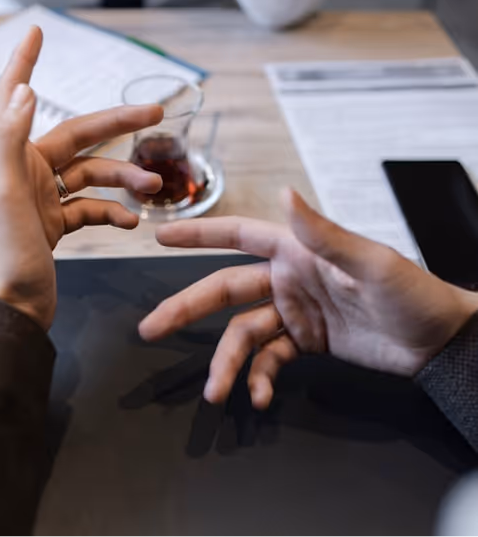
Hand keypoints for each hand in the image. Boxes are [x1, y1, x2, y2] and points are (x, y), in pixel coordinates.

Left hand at [0, 26, 163, 330]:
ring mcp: (42, 198)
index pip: (17, 95)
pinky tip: (130, 222)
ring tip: (153, 188)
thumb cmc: (5, 253)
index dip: (26, 61)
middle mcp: (26, 170)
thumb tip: (25, 89)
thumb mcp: (3, 191)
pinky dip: (113, 211)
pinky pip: (91, 208)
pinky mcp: (55, 224)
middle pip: (79, 137)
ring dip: (124, 180)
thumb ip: (10, 138)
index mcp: (11, 156)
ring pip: (93, 176)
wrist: (11, 308)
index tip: (37, 32)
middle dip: (118, 124)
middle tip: (156, 111)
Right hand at [140, 189, 477, 408]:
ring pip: (242, 334)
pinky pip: (270, 360)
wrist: (440, 344)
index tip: (160, 236)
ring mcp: (295, 312)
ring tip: (215, 392)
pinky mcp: (306, 342)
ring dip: (226, 362)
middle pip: (224, 290)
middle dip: (186, 309)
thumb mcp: (370, 264)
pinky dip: (260, 377)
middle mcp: (288, 278)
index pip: (238, 235)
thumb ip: (323, 234)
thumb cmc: (412, 294)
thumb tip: (284, 194)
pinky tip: (258, 396)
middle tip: (150, 327)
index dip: (198, 234)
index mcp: (297, 251)